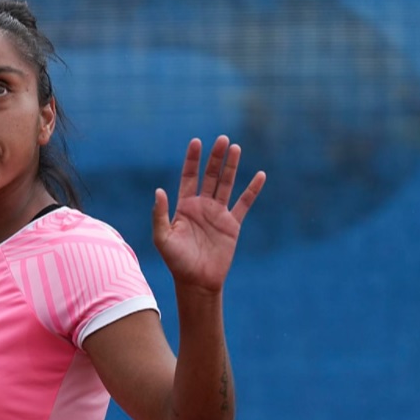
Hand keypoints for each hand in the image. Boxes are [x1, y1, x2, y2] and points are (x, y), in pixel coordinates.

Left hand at [152, 135, 265, 293]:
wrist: (196, 281)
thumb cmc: (176, 261)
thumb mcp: (162, 238)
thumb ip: (160, 214)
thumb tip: (159, 190)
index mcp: (184, 206)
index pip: (189, 176)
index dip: (192, 159)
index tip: (196, 142)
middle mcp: (202, 206)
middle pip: (210, 175)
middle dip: (215, 157)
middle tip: (222, 139)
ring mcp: (218, 214)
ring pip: (227, 184)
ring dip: (231, 167)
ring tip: (236, 147)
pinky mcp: (232, 225)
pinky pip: (244, 204)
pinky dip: (252, 190)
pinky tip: (260, 175)